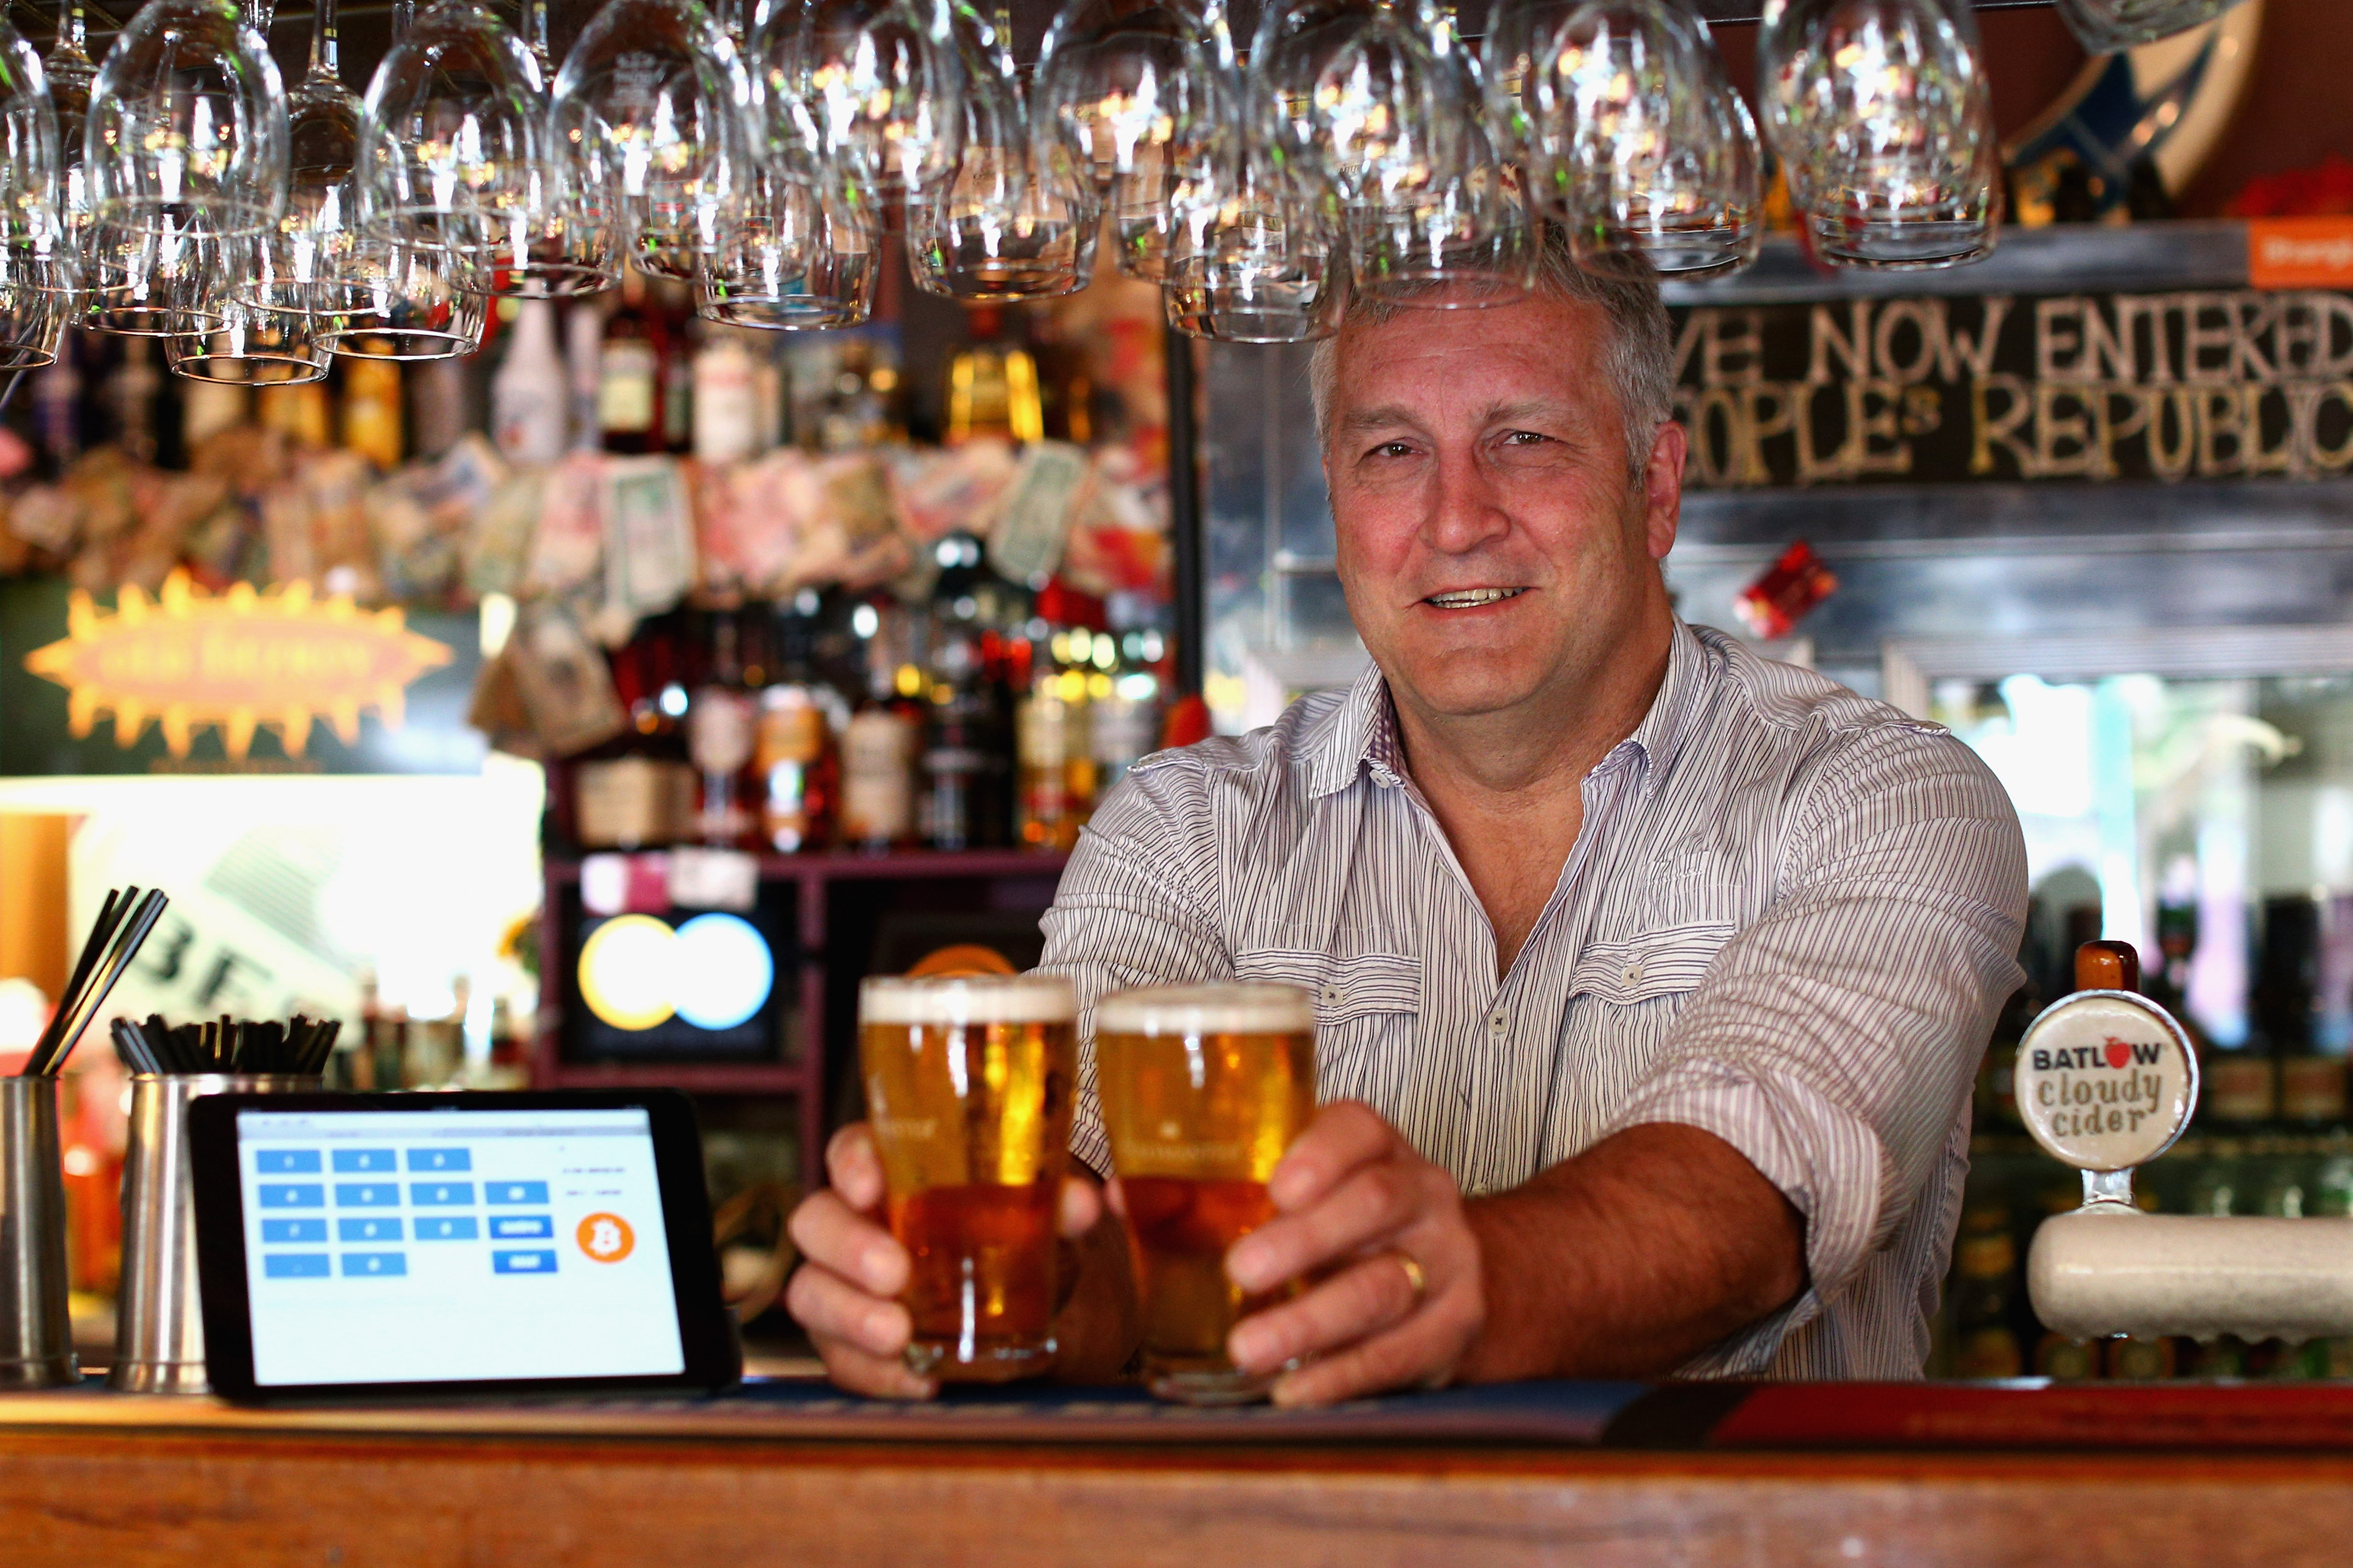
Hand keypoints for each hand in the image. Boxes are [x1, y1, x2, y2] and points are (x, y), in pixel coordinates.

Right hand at [784, 1123, 1102, 1397]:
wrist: (1040, 1317)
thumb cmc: (1023, 1243)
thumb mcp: (1048, 1221)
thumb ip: (1061, 1205)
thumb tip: (1083, 1203)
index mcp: (897, 1174)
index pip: (852, 1150)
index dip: (852, 1164)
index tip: (871, 1186)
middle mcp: (858, 1224)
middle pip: (815, 1221)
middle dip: (846, 1246)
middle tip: (894, 1272)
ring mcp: (846, 1288)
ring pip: (811, 1293)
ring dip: (850, 1315)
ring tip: (897, 1333)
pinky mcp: (852, 1346)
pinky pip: (843, 1361)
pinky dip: (877, 1374)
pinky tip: (918, 1379)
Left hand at [1221, 1101, 1483, 1406]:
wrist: (1447, 1275)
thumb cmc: (1347, 1229)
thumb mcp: (1302, 1198)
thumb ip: (1217, 1195)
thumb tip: (1120, 1199)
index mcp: (1378, 1148)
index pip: (1359, 1130)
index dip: (1321, 1155)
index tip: (1278, 1189)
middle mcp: (1422, 1193)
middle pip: (1374, 1203)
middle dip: (1305, 1239)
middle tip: (1241, 1270)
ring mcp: (1447, 1260)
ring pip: (1384, 1286)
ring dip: (1311, 1321)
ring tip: (1249, 1349)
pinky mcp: (1454, 1325)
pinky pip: (1398, 1353)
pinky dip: (1340, 1374)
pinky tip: (1292, 1387)